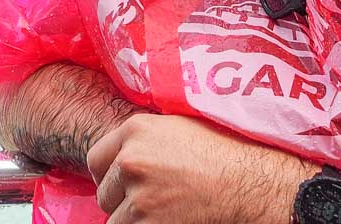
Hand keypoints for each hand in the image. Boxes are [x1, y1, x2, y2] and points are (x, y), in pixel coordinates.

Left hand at [86, 114, 310, 223]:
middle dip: (120, 200)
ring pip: (114, 220)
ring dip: (132, 220)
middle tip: (148, 199)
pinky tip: (165, 220)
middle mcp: (130, 160)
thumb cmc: (217, 151)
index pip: (95, 158)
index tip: (119, 182)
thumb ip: (142, 136)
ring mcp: (138, 195)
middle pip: (103, 193)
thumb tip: (121, 150)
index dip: (107, 174)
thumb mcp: (174, 126)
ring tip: (160, 211)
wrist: (245, 182)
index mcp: (135, 130)